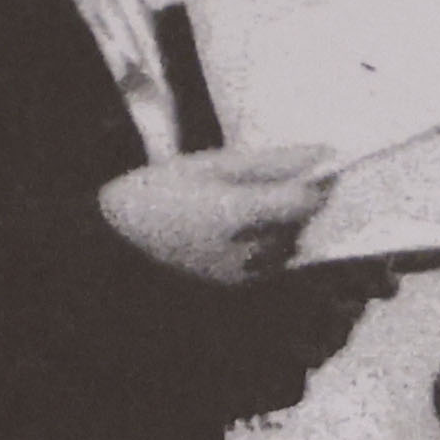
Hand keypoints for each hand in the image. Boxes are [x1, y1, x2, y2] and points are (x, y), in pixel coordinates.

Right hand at [102, 146, 340, 284]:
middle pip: (300, 222)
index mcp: (238, 214)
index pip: (305, 201)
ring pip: (289, 242)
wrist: (115, 243)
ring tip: (242, 203)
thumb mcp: (211, 165)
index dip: (320, 182)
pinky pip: (273, 260)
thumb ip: (271, 162)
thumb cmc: (156, 192)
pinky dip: (267, 241)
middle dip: (297, 199)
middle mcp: (248, 251)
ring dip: (283, 222)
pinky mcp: (239, 286)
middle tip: (264, 180)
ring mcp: (245, 274)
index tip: (320, 165)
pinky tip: (235, 228)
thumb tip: (323, 153)